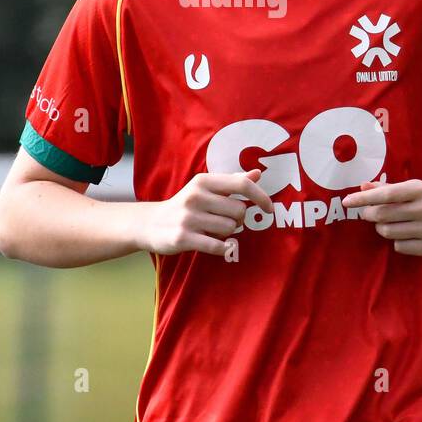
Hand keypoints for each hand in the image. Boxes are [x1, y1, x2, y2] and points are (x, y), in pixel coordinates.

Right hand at [138, 168, 273, 256]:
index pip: (242, 184)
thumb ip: (232, 182)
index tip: (269, 208)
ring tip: (214, 231)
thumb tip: (258, 174)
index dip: (261, 196)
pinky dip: (223, 248)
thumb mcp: (206, 189)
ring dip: (228, 233)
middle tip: (225, 221)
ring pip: (230, 229)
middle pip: (239, 210)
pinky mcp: (182, 237)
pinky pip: (217, 246)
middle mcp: (195, 196)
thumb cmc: (187, 205)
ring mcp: (188, 217)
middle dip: (238, 219)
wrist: (151, 223)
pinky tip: (217, 245)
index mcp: (203, 181)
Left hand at [341, 178, 421, 256]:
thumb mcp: (402, 188)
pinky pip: (399, 247)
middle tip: (367, 213)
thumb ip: (381, 187)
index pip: (387, 194)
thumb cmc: (415, 199)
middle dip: (369, 214)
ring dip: (381, 228)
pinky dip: (395, 242)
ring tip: (387, 223)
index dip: (364, 198)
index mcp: (420, 188)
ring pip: (389, 232)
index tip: (346, 201)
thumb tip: (362, 186)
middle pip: (384, 215)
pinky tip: (402, 234)